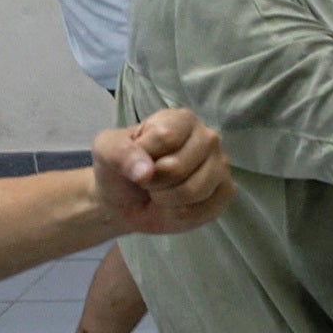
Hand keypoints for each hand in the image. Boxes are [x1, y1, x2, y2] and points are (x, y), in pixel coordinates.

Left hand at [92, 107, 231, 233]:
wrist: (124, 200)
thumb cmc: (119, 167)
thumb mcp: (106, 151)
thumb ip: (121, 153)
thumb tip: (146, 172)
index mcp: (182, 119)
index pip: (165, 138)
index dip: (142, 157)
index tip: (136, 159)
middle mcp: (208, 137)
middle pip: (178, 167)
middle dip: (153, 182)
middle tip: (148, 180)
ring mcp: (221, 165)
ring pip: (192, 190)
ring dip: (165, 199)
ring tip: (160, 192)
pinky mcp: (225, 191)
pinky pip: (203, 209)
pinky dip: (180, 214)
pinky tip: (176, 204)